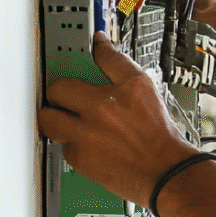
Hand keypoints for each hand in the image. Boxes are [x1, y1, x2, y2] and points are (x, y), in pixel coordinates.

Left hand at [38, 32, 195, 207]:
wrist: (166, 172)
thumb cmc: (160, 136)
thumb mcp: (148, 91)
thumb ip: (120, 65)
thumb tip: (103, 44)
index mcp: (122, 90)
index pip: (97, 58)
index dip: (85, 52)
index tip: (75, 50)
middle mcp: (102, 110)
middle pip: (57, 89)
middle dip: (59, 92)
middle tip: (66, 96)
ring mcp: (87, 135)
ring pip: (49, 119)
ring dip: (54, 118)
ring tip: (67, 119)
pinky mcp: (80, 159)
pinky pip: (62, 145)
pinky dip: (71, 143)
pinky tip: (86, 142)